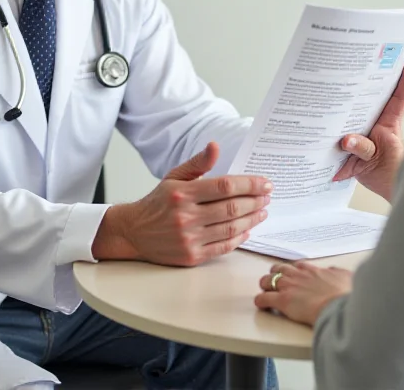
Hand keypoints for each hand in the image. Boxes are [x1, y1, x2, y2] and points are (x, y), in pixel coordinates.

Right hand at [92, 142, 271, 265]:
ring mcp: (189, 239)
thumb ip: (198, 163)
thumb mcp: (174, 176)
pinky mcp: (191, 257)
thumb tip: (215, 146)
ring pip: (231, 228)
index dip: (249, 184)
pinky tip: (248, 229)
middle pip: (231, 208)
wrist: (134, 232)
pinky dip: (239, 238)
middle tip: (268, 196)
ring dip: (252, 219)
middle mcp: (186, 217)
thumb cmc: (159, 202)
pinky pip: (223, 247)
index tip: (265, 182)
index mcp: (182, 193)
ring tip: (262, 210)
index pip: (224, 186)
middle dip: (255, 201)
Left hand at [255, 262, 352, 326]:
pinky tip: (260, 304)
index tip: (294, 276)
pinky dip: (261, 301)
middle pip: (279, 269)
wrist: (338, 305)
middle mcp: (297, 275)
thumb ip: (337, 274)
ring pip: (268, 280)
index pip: (297, 266)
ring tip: (266, 290)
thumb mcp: (345, 277)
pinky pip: (264, 298)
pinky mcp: (282, 300)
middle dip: (276, 275)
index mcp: (312, 270)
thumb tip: (336, 273)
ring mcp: (288, 287)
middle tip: (276, 282)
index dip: (293, 271)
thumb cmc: (344, 294)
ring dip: (266, 285)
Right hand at [332, 57, 403, 201]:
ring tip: (328, 83)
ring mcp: (362, 132)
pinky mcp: (349, 145)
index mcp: (389, 123)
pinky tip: (313, 121)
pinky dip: (325, 132)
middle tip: (360, 57)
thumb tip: (346, 140)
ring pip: (350, 111)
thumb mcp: (379, 160)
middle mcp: (375, 123)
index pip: (401, 97)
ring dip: (340, 102)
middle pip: (371, 95)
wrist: (386, 191)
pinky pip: (336, 134)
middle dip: (367, 75)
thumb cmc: (393, 173)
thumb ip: (363, 149)